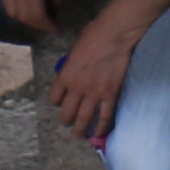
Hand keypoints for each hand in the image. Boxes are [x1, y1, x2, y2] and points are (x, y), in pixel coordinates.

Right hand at [0, 0, 67, 39]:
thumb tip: (54, 15)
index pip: (36, 15)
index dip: (48, 26)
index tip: (59, 30)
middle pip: (22, 16)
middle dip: (38, 24)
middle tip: (52, 24)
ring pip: (11, 10)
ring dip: (26, 18)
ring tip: (42, 16)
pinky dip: (17, 7)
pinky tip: (30, 5)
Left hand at [46, 9, 138, 144]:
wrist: (115, 33)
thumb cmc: (94, 34)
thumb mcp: (74, 50)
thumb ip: (71, 66)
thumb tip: (72, 72)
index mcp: (65, 75)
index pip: (54, 98)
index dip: (56, 102)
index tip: (60, 102)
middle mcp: (77, 88)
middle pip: (67, 113)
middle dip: (66, 120)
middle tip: (68, 123)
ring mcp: (94, 93)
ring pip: (84, 120)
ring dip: (80, 131)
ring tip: (79, 136)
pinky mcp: (110, 94)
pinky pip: (104, 116)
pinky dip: (101, 127)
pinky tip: (99, 133)